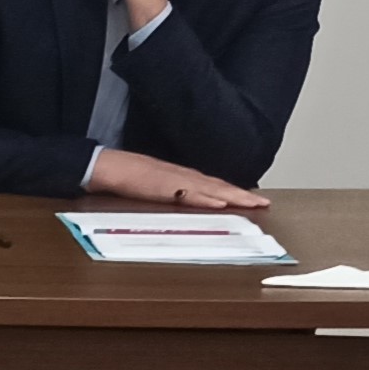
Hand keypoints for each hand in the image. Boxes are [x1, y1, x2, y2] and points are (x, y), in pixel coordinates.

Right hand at [85, 146, 266, 210]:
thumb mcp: (154, 185)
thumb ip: (171, 191)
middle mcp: (182, 175)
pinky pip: (188, 194)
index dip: (234, 191)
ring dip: (232, 196)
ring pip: (210, 189)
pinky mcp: (163, 186)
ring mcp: (174, 179)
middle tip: (264, 203)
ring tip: (252, 203)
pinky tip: (219, 203)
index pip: (214, 184)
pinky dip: (205, 199)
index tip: (254, 198)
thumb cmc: (125, 174)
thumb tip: (185, 200)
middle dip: (242, 195)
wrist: (105, 165)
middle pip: (218, 186)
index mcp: (180, 175)